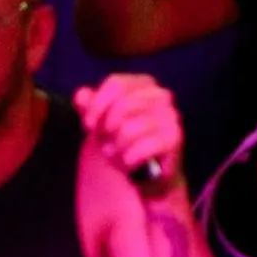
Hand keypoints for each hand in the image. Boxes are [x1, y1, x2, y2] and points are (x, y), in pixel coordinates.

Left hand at [73, 74, 186, 195]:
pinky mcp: (174, 139)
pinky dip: (128, 160)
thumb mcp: (101, 121)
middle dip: (106, 130)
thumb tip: (81, 96)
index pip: (117, 84)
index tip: (88, 125)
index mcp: (145, 84)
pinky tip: (129, 163)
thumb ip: (89, 105)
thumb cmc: (123, 140)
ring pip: (129, 129)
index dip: (97, 105)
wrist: (147, 172)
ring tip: (117, 154)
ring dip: (116, 148)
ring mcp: (171, 116)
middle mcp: (161, 95)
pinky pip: (141, 148)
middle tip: (105, 143)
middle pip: (122, 106)